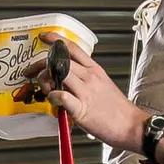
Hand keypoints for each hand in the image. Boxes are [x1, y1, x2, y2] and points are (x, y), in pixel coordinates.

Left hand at [27, 38, 146, 153]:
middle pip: (59, 60)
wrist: (132, 126)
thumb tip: (65, 79)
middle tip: (31, 72)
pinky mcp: (82, 109)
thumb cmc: (117, 110)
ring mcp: (86, 92)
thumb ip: (85, 79)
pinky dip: (53, 97)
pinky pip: (61, 97)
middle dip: (40, 64)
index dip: (55, 39)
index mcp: (94, 69)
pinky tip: (54, 101)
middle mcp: (89, 77)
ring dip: (45, 80)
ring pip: (57, 74)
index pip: (72, 47)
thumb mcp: (103, 85)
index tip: (44, 37)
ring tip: (45, 90)